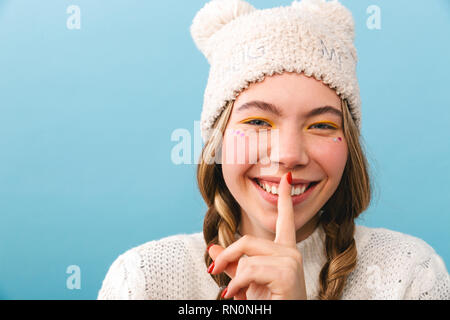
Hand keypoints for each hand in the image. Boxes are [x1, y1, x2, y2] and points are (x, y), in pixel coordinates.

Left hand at [207, 172, 306, 299]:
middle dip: (226, 257)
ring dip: (233, 279)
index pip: (285, 220)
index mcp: (285, 252)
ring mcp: (291, 261)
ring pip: (247, 257)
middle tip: (213, 271)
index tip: (286, 178)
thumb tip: (211, 248)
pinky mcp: (287, 273)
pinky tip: (237, 296)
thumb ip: (232, 264)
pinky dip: (237, 286)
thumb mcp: (248, 282)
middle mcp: (291, 252)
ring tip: (232, 295)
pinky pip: (249, 270)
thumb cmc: (269, 303)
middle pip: (247, 241)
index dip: (285, 198)